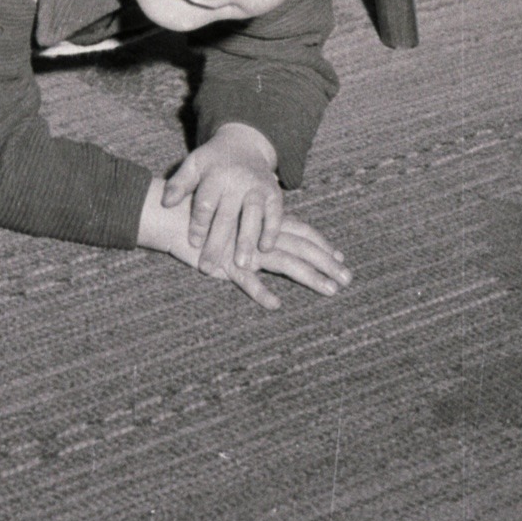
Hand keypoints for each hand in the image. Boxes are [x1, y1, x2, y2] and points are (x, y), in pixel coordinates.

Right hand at [138, 179, 351, 310]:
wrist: (173, 215)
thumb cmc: (205, 218)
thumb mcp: (235, 222)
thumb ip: (254, 229)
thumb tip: (274, 236)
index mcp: (263, 224)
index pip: (301, 232)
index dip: (321, 244)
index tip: (339, 258)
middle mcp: (259, 236)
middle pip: (301, 248)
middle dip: (326, 263)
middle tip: (348, 279)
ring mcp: (244, 251)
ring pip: (284, 263)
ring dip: (309, 277)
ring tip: (331, 291)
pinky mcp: (224, 264)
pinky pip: (245, 280)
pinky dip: (259, 292)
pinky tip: (275, 304)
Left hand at [161, 124, 281, 275]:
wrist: (243, 144)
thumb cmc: (213, 162)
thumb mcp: (193, 165)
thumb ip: (178, 184)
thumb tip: (166, 203)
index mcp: (215, 174)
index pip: (205, 204)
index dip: (198, 225)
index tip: (193, 244)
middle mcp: (238, 180)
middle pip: (227, 215)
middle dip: (217, 243)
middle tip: (208, 267)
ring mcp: (257, 187)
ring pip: (253, 215)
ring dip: (247, 240)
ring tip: (242, 265)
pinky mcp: (274, 193)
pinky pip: (275, 213)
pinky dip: (271, 231)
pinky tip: (264, 248)